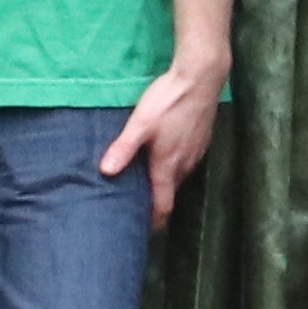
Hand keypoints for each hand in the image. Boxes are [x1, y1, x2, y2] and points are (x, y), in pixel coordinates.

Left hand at [106, 52, 227, 222]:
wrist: (201, 76)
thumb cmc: (169, 99)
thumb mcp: (140, 123)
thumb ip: (123, 149)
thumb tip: (105, 172)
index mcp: (168, 165)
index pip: (163, 206)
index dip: (153, 222)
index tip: (141, 232)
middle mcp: (186, 164)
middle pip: (170, 193)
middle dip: (156, 203)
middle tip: (137, 208)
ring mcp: (197, 152)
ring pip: (179, 177)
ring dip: (165, 184)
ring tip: (147, 183)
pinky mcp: (202, 139)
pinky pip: (187, 162)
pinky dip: (175, 167)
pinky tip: (164, 156)